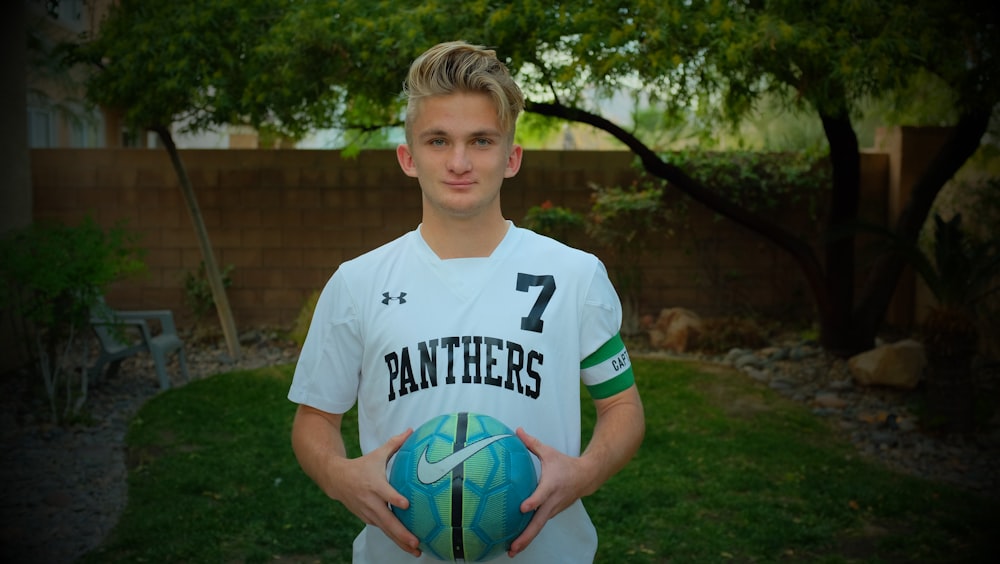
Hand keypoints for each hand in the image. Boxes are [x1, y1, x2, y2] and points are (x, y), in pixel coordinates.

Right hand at [332, 428, 420, 556]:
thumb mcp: (377, 454)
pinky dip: (394, 538)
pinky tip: (407, 547)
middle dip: (402, 533)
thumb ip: (395, 444)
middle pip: (387, 520)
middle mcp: (371, 501)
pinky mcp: (367, 519)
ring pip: (386, 530)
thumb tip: (411, 429)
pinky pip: (382, 530)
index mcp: (375, 484)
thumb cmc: (362, 465)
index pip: (386, 493)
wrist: (336, 479)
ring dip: (400, 541)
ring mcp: (368, 513)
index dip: (395, 499)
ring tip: (416, 552)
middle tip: (416, 542)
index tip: (406, 505)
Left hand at [507, 427, 588, 557]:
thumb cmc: (565, 464)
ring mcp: (553, 510)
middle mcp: (552, 501)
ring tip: (511, 551)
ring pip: (539, 527)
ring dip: (526, 540)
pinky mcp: (552, 514)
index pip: (541, 496)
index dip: (532, 502)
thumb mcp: (549, 452)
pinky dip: (530, 535)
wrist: (587, 477)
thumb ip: (531, 443)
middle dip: (525, 536)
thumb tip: (516, 430)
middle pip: (538, 522)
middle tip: (512, 547)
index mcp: (551, 485)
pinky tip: (517, 543)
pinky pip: (540, 525)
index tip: (522, 508)